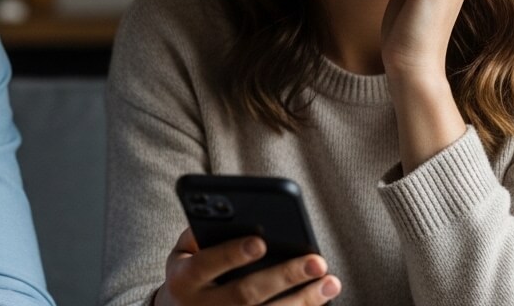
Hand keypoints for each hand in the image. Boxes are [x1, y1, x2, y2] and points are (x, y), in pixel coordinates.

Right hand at [155, 228, 339, 305]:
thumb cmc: (190, 273)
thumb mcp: (183, 252)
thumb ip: (200, 233)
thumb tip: (233, 216)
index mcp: (183, 280)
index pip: (206, 265)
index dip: (232, 254)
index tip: (260, 242)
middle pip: (245, 295)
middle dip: (284, 277)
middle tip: (316, 261)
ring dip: (303, 301)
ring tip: (330, 283)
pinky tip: (320, 301)